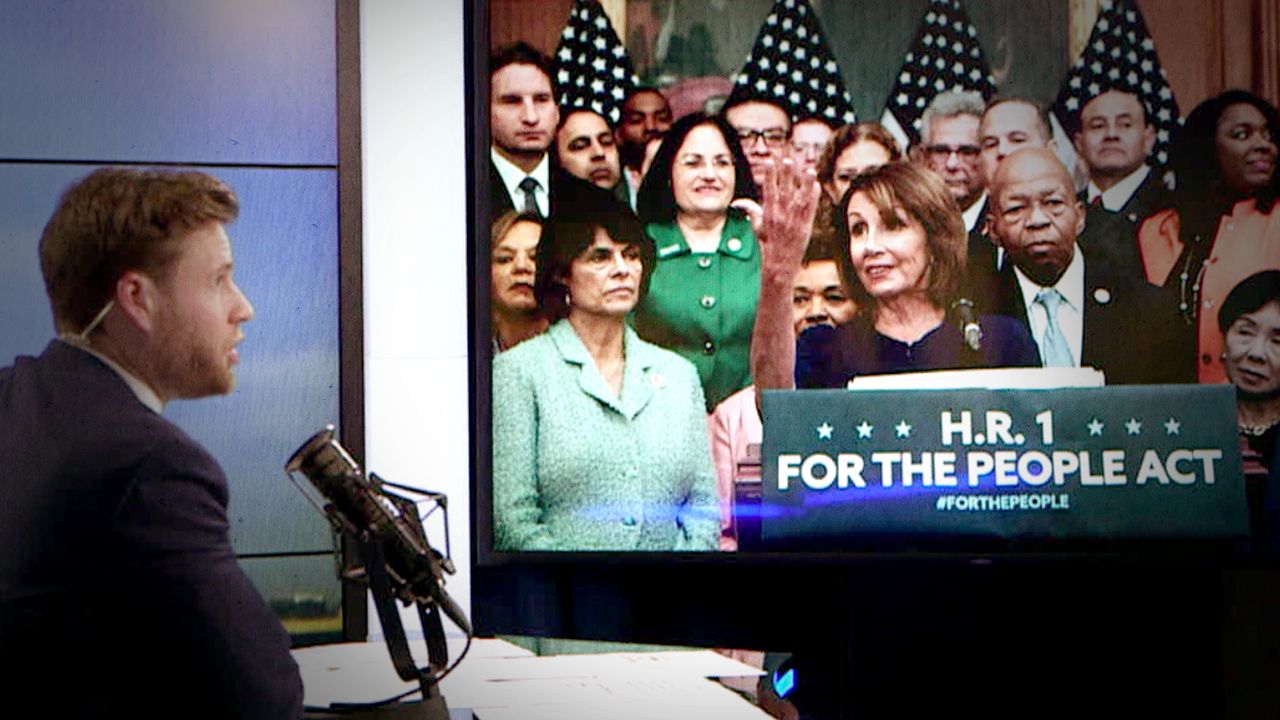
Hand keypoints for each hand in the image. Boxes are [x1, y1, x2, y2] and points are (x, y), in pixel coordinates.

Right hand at [733, 157, 819, 282]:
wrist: (778, 264)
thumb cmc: (767, 245)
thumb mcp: (757, 227)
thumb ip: (751, 211)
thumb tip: (738, 203)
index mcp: (768, 213)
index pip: (769, 189)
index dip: (770, 174)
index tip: (770, 161)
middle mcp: (781, 214)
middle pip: (784, 189)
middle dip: (786, 173)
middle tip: (788, 160)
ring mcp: (793, 220)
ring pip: (800, 197)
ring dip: (805, 182)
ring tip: (809, 169)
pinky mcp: (805, 226)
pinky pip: (810, 208)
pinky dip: (813, 197)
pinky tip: (816, 185)